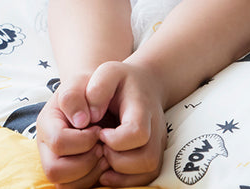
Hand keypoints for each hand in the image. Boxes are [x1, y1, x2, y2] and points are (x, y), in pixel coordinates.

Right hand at [36, 74, 107, 187]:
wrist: (93, 94)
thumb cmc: (87, 87)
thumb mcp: (80, 81)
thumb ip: (74, 96)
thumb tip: (80, 121)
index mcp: (46, 123)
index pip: (58, 142)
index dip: (83, 140)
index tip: (100, 129)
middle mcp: (46, 147)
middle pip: (55, 171)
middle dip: (85, 161)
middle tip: (102, 147)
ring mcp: (55, 162)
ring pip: (65, 186)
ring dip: (91, 173)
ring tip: (105, 154)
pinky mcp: (69, 173)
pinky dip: (93, 180)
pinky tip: (105, 161)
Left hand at [86, 61, 165, 186]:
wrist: (144, 84)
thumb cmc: (121, 80)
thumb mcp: (107, 72)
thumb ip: (98, 89)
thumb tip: (91, 117)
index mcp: (143, 108)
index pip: (138, 133)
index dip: (116, 139)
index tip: (100, 131)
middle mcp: (156, 129)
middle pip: (147, 159)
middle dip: (117, 160)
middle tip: (100, 147)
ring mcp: (158, 144)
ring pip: (149, 172)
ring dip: (121, 173)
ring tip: (103, 157)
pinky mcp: (154, 155)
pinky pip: (146, 179)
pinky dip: (125, 180)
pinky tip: (107, 169)